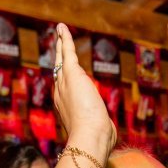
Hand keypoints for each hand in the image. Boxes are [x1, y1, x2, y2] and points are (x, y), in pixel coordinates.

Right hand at [51, 23, 114, 150]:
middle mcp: (60, 93)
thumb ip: (102, 126)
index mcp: (65, 107)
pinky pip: (67, 52)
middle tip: (58, 46)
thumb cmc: (96, 138)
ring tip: (60, 33)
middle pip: (58, 71)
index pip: (64, 89)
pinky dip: (65, 39)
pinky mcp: (72, 73)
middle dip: (58, 58)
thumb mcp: (99, 130)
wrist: (89, 136)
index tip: (64, 72)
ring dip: (60, 45)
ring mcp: (64, 82)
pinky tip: (62, 28)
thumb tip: (109, 131)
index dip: (64, 79)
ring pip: (61, 59)